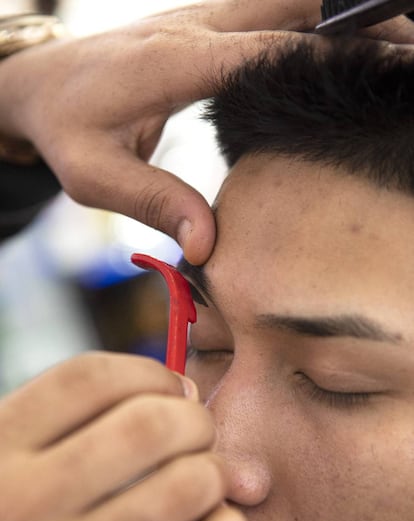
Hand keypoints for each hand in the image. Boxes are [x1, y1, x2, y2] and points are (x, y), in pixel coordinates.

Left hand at [0, 1, 412, 263]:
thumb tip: (209, 246)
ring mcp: (203, 16)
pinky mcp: (205, 23)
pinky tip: (342, 49)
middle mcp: (197, 27)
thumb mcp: (94, 176)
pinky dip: (317, 23)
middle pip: (298, 5)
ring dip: (345, 17)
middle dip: (362, 24)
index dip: (334, 62)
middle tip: (409, 56)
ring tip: (395, 48)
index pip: (271, 52)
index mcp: (176, 63)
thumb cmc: (65, 129)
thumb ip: (154, 203)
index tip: (389, 75)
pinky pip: (273, 10)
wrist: (40, 83)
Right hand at [0, 352, 248, 520]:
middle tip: (194, 431)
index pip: (90, 378)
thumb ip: (82, 412)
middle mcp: (25, 504)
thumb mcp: (14, 447)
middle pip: (148, 426)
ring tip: (202, 477)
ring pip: (184, 488)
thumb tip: (186, 391)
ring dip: (214, 472)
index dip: (149, 372)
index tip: (169, 387)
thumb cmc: (11, 507)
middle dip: (193, 418)